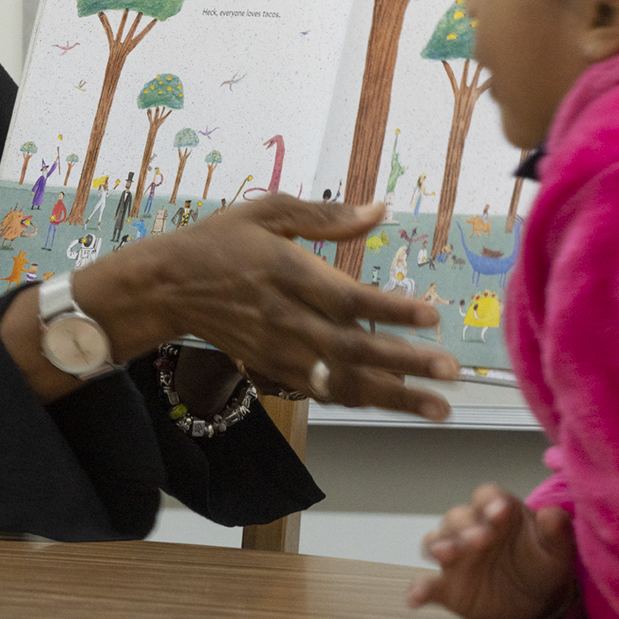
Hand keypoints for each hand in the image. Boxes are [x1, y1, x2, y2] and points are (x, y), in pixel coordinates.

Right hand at [83, 196, 459, 417]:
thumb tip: (381, 210)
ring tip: (439, 409)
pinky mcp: (273, 368)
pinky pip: (322, 390)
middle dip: (405, 364)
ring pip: (341, 380)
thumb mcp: (267, 211)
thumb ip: (327, 217)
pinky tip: (397, 404)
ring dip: (393, 397)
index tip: (431, 316)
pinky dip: (359, 399)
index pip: (347, 299)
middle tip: (451, 372)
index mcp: (287, 273)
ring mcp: (279, 350)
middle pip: (352, 349)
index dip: (390, 311)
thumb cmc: (219, 241)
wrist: (166, 285)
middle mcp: (286, 318)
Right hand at [407, 483, 577, 618]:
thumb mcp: (557, 551)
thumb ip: (556, 532)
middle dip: (464, 526)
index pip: (487, 496)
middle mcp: (471, 529)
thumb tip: (552, 514)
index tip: (500, 511)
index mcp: (499, 514)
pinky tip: (417, 597)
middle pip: (457, 517)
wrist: (538, 603)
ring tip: (445, 555)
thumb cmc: (544, 566)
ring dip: (437, 546)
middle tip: (479, 540)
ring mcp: (457, 557)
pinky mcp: (448, 586)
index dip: (490, 501)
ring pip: (436, 542)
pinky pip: (429, 584)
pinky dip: (420, 589)